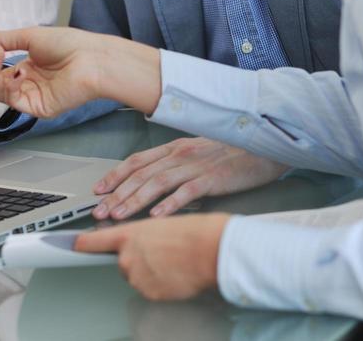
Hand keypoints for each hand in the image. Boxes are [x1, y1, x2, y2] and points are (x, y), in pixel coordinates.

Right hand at [0, 27, 160, 117]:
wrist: (92, 59)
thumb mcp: (30, 35)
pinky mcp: (37, 108)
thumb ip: (1, 40)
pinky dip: (8, 85)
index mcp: (27, 66)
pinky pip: (12, 100)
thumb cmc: (70, 44)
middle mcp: (27, 83)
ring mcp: (31, 97)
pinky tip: (17, 71)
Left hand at [76, 213, 229, 300]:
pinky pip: (150, 290)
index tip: (68, 245)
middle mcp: (128, 255)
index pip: (96, 240)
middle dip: (137, 259)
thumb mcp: (160, 223)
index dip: (80, 243)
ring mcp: (137, 275)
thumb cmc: (192, 232)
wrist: (209, 249)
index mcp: (129, 233)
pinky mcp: (149, 293)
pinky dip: (160, 284)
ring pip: (137, 276)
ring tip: (172, 262)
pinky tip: (175, 274)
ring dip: (150, 272)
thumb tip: (140, 244)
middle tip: (160, 253)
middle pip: (122, 261)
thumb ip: (142, 235)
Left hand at [92, 137, 287, 219]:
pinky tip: (156, 217)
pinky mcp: (213, 177)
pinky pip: (186, 192)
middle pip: (141, 174)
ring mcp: (196, 165)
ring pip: (157, 183)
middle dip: (117, 193)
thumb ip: (177, 166)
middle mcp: (181, 154)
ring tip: (119, 215)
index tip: (99, 190)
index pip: (137, 160)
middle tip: (100, 210)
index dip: (115, 175)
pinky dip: (169, 205)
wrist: (264, 144)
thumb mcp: (198, 154)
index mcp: (175, 147)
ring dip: (134, 200)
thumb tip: (154, 186)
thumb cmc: (233, 151)